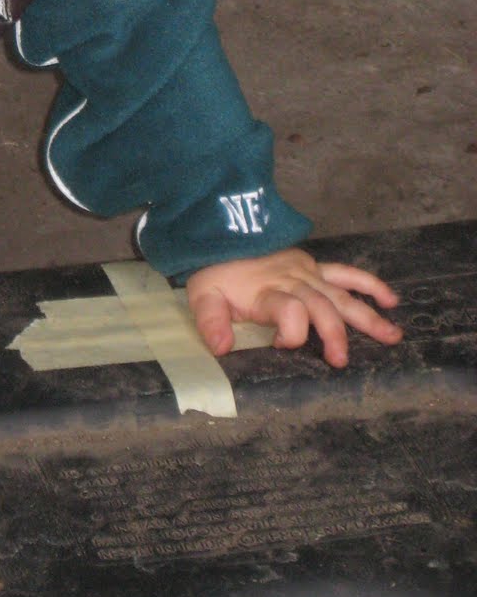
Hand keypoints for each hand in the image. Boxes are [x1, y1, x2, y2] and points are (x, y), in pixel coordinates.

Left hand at [186, 248, 401, 368]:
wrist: (224, 235)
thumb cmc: (217, 272)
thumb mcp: (204, 296)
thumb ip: (211, 322)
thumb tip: (221, 348)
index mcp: (266, 291)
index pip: (288, 310)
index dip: (290, 332)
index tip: (280, 346)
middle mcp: (292, 281)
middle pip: (321, 306)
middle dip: (333, 334)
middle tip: (340, 361)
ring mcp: (307, 273)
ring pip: (342, 296)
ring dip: (367, 317)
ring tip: (392, 336)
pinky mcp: (314, 266)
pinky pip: (346, 273)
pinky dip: (369, 284)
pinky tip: (390, 300)